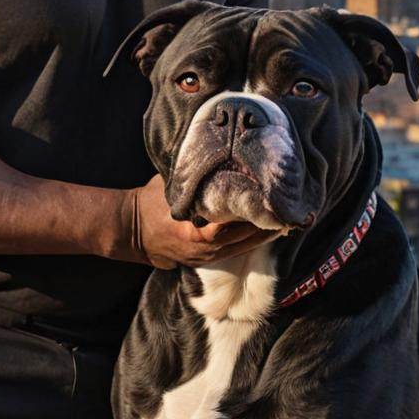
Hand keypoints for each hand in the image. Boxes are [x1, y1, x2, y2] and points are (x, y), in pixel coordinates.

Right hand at [128, 174, 279, 269]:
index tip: (273, 197)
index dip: (256, 210)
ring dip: (263, 234)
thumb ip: (195, 178)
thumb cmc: (150, 200)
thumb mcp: (171, 185)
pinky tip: (264, 230)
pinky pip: (234, 252)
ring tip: (284, 220)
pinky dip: (250, 241)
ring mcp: (205, 257)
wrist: (130, 230)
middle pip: (246, 237)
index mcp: (197, 229)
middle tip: (288, 210)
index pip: (236, 222)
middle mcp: (205, 246)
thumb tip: (218, 157)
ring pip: (244, 247)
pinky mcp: (204, 261)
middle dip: (268, 223)